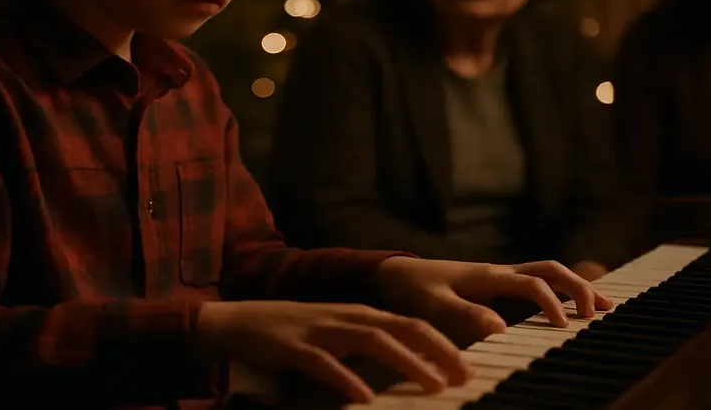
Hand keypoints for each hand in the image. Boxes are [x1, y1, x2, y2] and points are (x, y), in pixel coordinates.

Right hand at [196, 300, 470, 402]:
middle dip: (438, 351)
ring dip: (407, 362)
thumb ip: (371, 344)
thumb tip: (411, 364)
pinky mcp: (296, 346)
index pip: (413, 324)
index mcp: (362, 314)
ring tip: (433, 385)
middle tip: (465, 376)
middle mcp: (349, 316)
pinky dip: (348, 379)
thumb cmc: (295, 332)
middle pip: (403, 327)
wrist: (240, 321)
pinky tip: (365, 397)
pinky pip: (326, 364)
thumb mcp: (339, 333)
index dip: (444, 344)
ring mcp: (323, 329)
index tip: (470, 368)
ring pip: (374, 340)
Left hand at [375, 258, 613, 342]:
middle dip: (580, 287)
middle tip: (602, 313)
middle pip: (551, 270)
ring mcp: (500, 277)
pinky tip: (570, 307)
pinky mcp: (497, 285)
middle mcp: (500, 272)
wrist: (395, 274)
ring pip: (548, 273)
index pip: (534, 283)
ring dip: (576, 286)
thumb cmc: (413, 290)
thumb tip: (501, 329)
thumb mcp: (434, 306)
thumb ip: (465, 315)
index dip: (553, 303)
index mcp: (489, 276)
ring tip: (604, 307)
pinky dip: (559, 291)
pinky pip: (536, 283)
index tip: (564, 328)